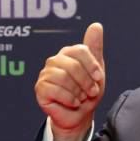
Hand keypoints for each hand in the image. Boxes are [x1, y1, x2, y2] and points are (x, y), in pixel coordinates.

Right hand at [35, 23, 104, 140]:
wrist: (80, 115)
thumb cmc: (88, 92)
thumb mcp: (96, 70)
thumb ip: (95, 48)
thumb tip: (96, 25)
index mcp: (69, 53)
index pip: (80, 50)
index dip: (92, 65)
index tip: (99, 78)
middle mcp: (55, 60)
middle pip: (73, 65)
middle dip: (86, 82)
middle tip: (92, 92)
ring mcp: (46, 73)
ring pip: (63, 77)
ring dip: (78, 91)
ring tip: (82, 98)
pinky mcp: (40, 88)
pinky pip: (55, 89)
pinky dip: (69, 99)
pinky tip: (74, 102)